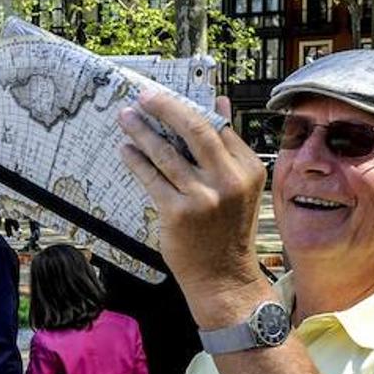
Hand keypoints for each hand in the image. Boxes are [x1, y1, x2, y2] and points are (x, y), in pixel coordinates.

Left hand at [118, 92, 270, 327]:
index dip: (188, 107)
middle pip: (193, 130)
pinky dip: (136, 161)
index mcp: (247, 169)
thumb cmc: (228, 231)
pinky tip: (126, 150)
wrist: (223, 276)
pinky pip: (151, 178)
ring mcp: (202, 197)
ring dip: (142, 132)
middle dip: (165, 108)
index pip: (217, 126)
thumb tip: (220, 102)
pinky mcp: (177, 213)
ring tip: (127, 118)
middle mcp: (228, 180)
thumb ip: (229, 146)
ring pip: (166, 153)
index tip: (167, 96)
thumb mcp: (241, 186)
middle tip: (144, 96)